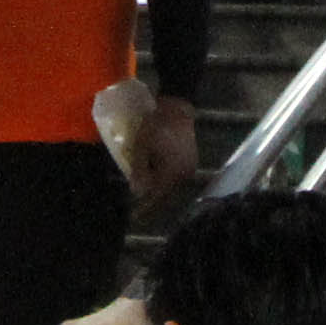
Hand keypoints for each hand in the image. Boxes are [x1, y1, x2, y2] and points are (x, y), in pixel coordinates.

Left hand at [96, 82, 201, 208]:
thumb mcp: (141, 147)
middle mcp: (184, 174)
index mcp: (173, 173)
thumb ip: (139, 170)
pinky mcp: (190, 160)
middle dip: (152, 201)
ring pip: (171, 185)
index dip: (146, 208)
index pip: (157, 196)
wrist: (178, 106)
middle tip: (139, 209)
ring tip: (145, 194)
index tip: (135, 218)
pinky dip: (164, 179)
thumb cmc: (157, 124)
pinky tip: (155, 179)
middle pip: (166, 193)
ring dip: (158, 190)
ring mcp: (190, 167)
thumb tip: (136, 192)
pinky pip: (175, 176)